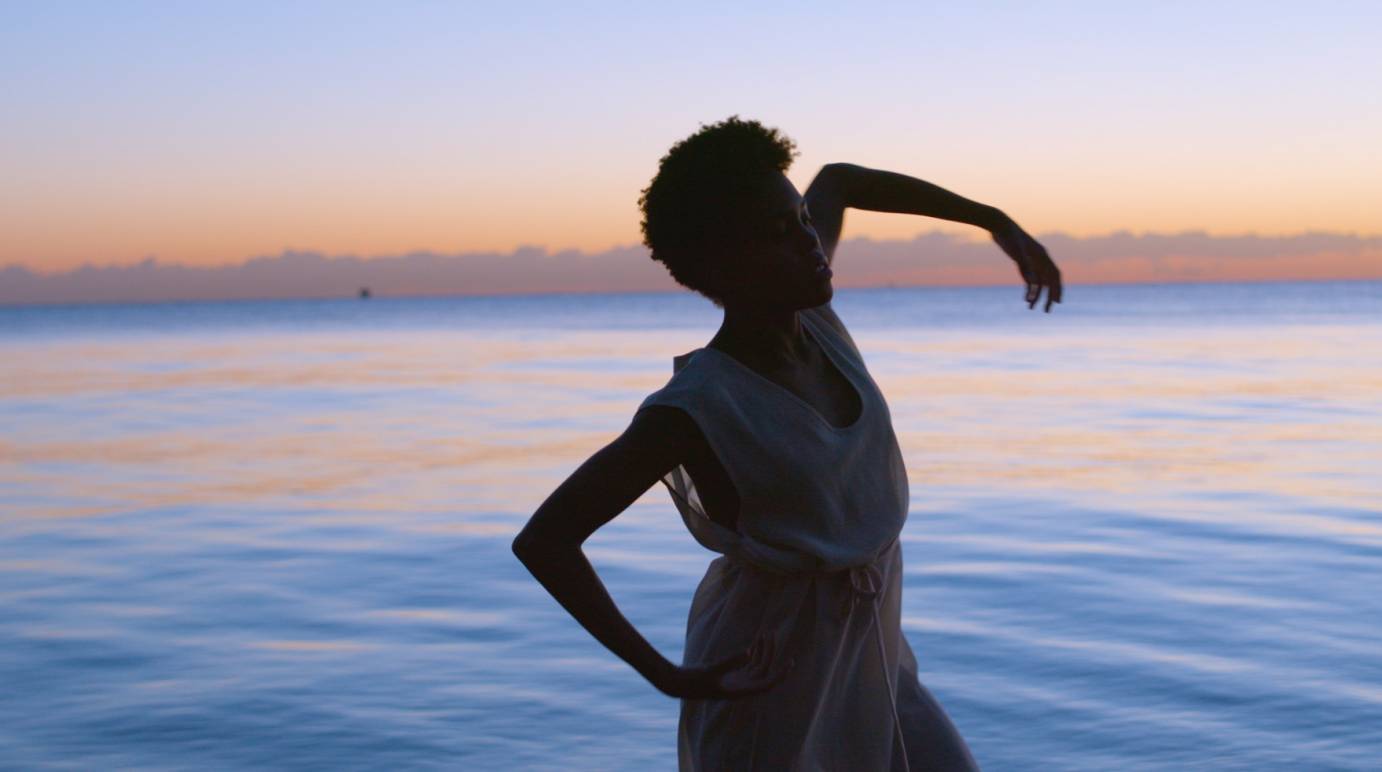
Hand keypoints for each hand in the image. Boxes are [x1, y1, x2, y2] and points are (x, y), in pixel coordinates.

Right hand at [653, 633, 794, 699]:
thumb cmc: (693, 680)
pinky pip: (749, 665)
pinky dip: (754, 654)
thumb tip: (749, 653)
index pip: (767, 684)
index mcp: (740, 691)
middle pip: (764, 671)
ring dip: (763, 651)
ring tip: (765, 632)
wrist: (678, 684)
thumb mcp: (712, 670)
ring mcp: (737, 682)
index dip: (781, 674)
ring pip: (758, 667)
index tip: (791, 662)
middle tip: (770, 633)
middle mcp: (741, 688)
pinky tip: (756, 641)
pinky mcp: (731, 676)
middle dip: (769, 653)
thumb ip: (730, 662)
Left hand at [990, 217, 1062, 311]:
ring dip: (1037, 296)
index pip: (1055, 276)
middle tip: (1047, 311)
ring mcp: (1032, 262)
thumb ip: (1026, 267)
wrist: (999, 226)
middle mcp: (1040, 259)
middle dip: (1050, 296)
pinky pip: (1030, 279)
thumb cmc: (1009, 237)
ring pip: (1039, 282)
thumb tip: (1033, 284)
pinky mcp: (1023, 263)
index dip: (1058, 289)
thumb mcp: (1017, 253)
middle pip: (1049, 281)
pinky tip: (1025, 299)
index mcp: (1043, 256)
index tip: (1057, 302)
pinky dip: (1029, 290)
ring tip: (1032, 308)